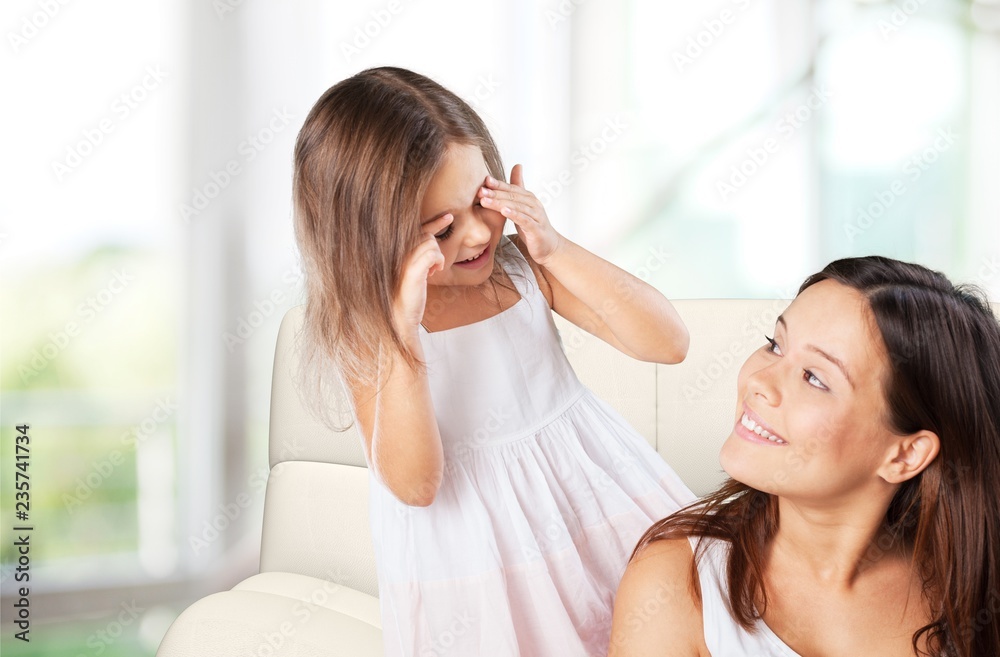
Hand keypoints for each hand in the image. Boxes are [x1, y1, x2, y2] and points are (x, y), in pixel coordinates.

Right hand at [392, 214, 450, 335]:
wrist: (400, 315)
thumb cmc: (408, 295)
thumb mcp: (415, 271)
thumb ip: (421, 255)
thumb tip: (432, 240)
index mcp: (397, 251)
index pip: (417, 229)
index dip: (435, 222)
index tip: (449, 217)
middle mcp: (397, 251)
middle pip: (426, 235)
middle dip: (436, 249)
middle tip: (435, 266)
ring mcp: (404, 259)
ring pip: (431, 243)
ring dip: (438, 257)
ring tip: (432, 271)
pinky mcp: (412, 269)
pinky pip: (433, 254)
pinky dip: (438, 262)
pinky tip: (434, 272)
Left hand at [479, 164, 563, 265]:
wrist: (548, 246)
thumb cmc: (533, 225)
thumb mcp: (523, 205)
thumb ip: (519, 187)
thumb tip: (518, 165)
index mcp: (528, 198)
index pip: (511, 188)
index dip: (498, 184)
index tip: (484, 180)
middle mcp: (533, 204)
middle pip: (512, 196)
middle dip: (495, 193)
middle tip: (480, 191)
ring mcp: (536, 216)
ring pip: (516, 207)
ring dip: (499, 203)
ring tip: (485, 201)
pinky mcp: (536, 228)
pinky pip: (524, 220)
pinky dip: (514, 214)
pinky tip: (504, 211)